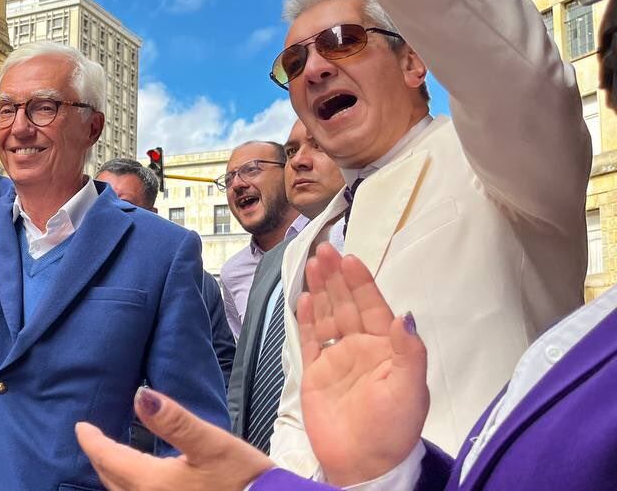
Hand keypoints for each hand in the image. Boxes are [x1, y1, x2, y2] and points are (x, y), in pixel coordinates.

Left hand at [76, 388, 272, 490]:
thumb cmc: (244, 480)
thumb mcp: (211, 443)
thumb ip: (173, 421)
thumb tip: (139, 396)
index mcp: (151, 483)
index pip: (108, 459)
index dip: (92, 441)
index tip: (81, 427)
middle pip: (111, 480)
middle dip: (100, 459)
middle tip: (94, 440)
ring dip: (114, 476)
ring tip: (113, 458)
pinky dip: (130, 487)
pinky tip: (141, 480)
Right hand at [297, 243, 427, 485]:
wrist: (364, 464)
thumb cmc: (393, 429)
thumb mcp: (410, 389)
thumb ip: (409, 351)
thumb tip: (404, 315)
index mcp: (386, 349)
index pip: (373, 306)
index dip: (362, 282)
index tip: (350, 259)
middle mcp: (361, 348)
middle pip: (346, 304)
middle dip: (336, 277)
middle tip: (324, 250)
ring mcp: (337, 359)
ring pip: (327, 315)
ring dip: (320, 290)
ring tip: (312, 264)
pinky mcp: (315, 373)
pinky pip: (310, 339)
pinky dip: (306, 318)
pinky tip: (303, 298)